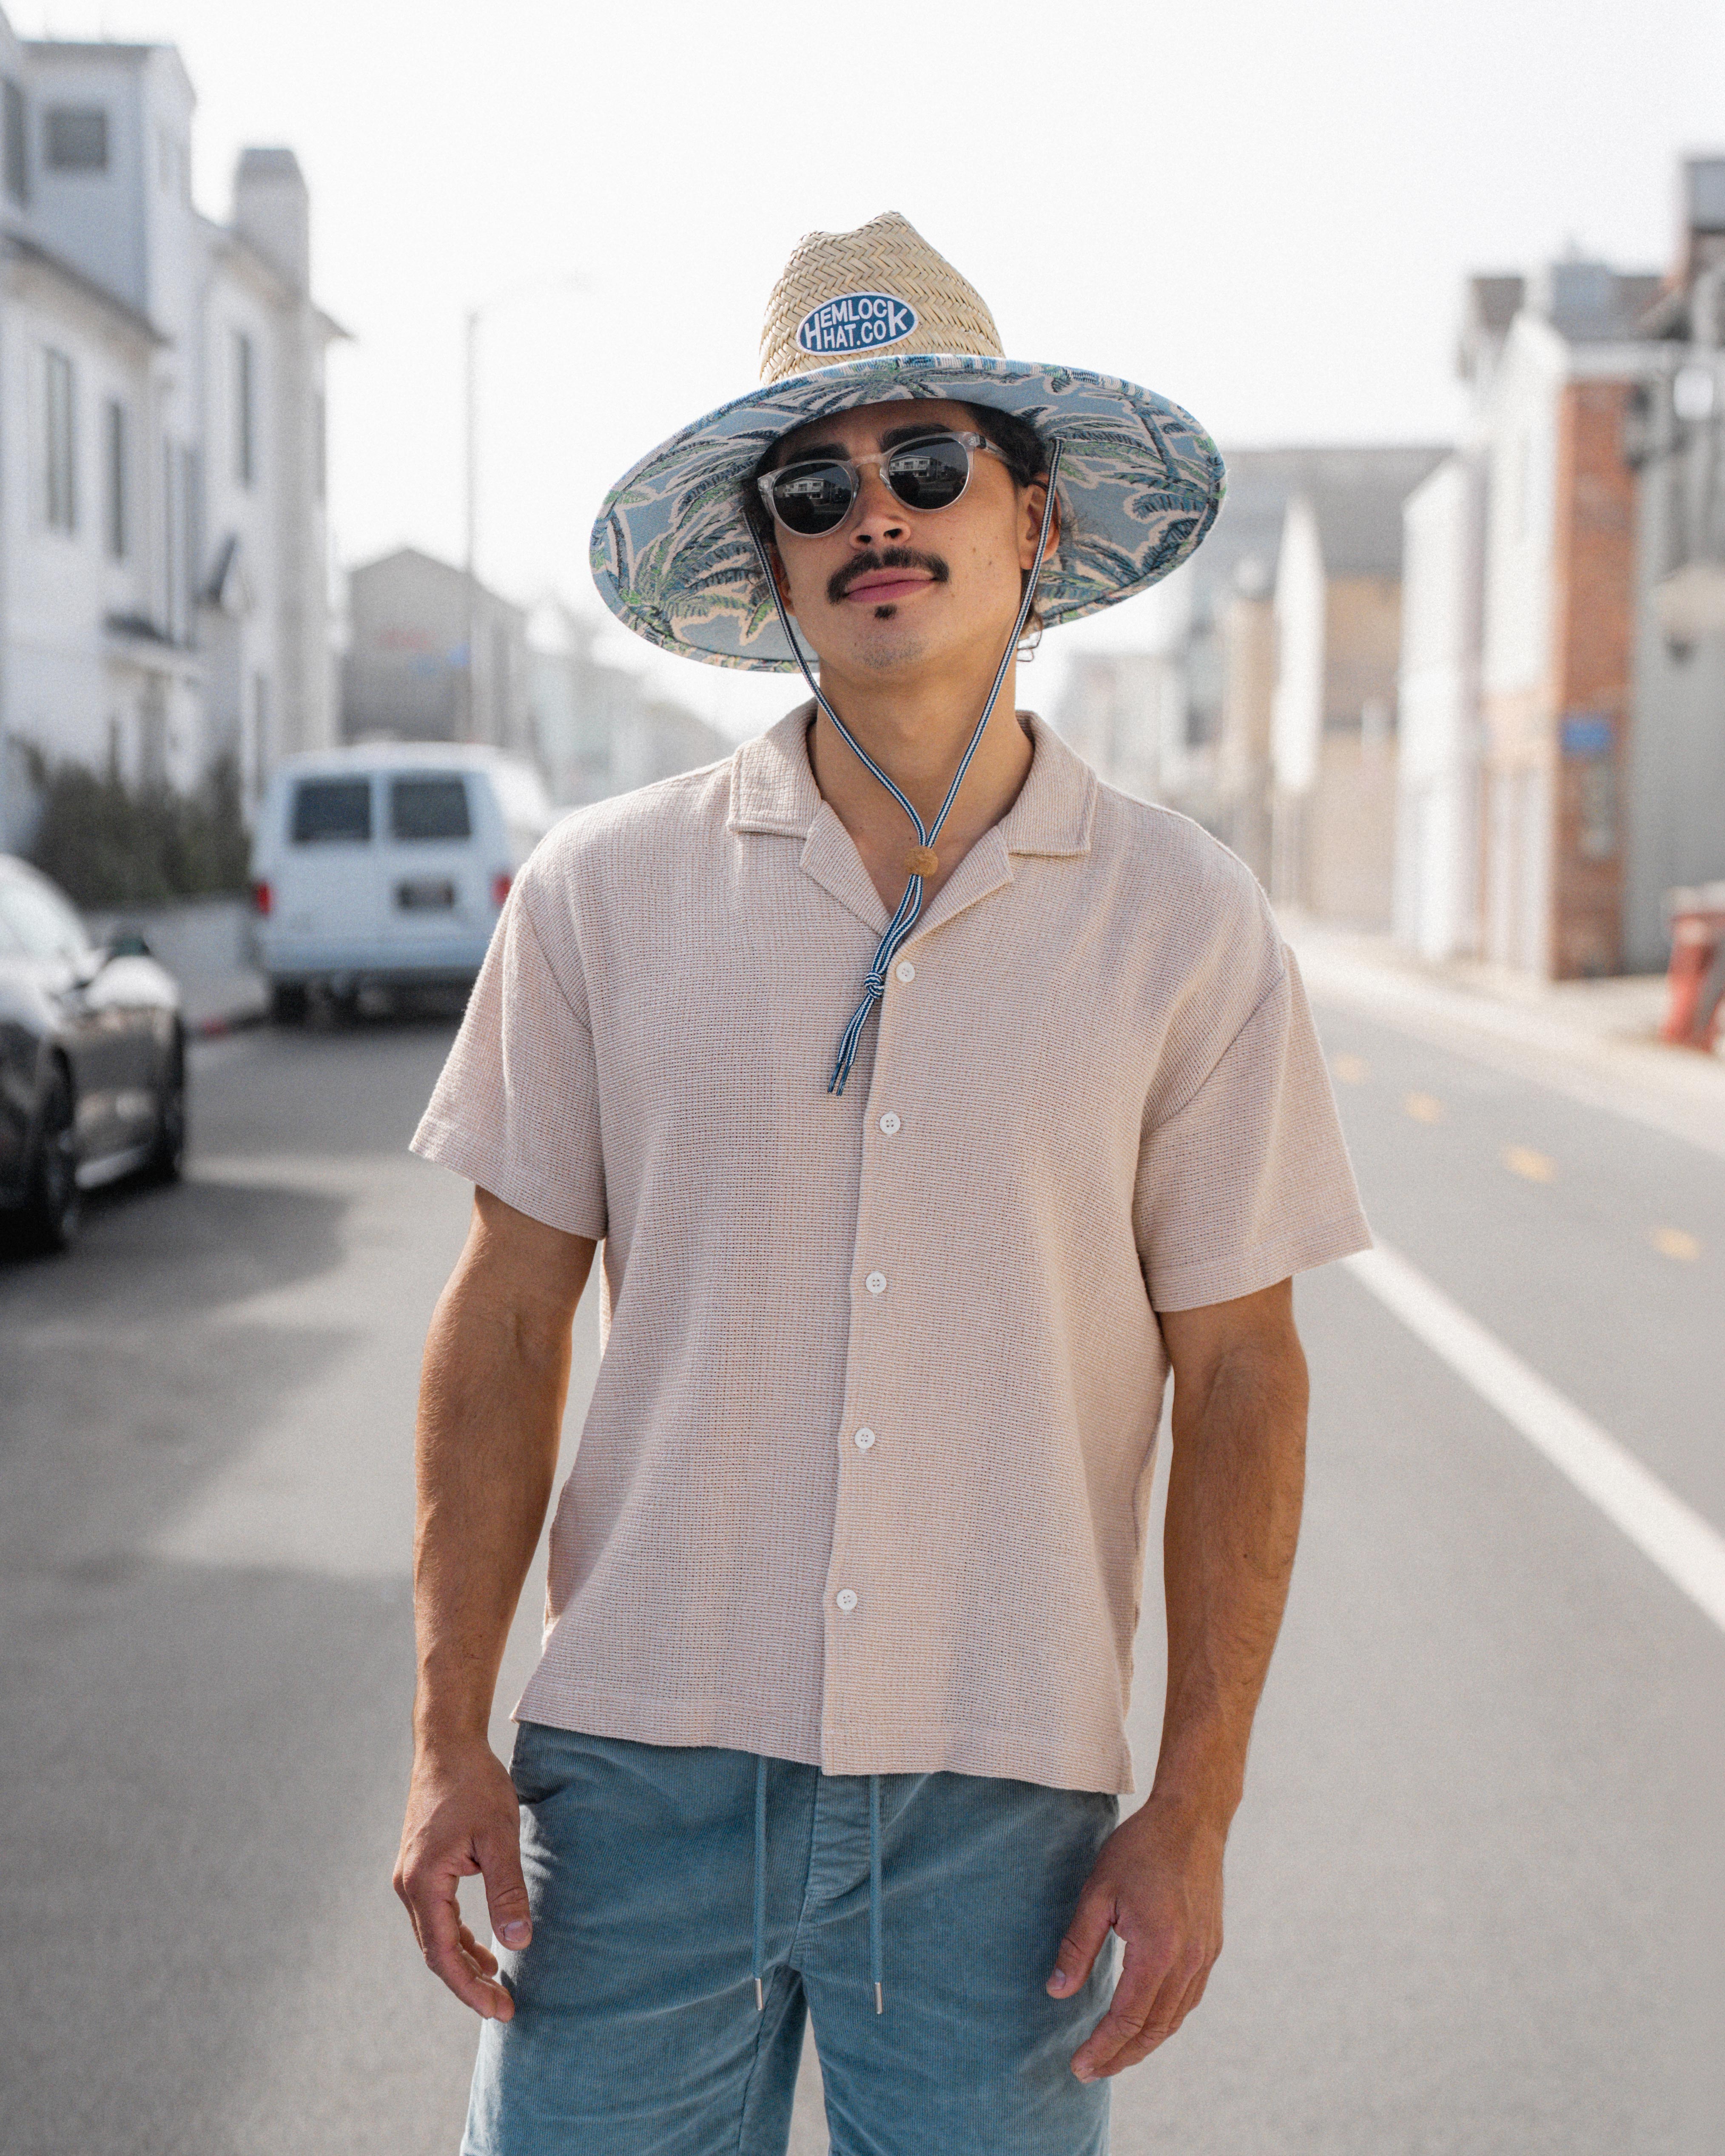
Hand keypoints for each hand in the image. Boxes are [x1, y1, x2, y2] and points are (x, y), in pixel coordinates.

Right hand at [394, 1738, 532, 2019]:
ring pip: (434, 1936)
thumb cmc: (474, 1784)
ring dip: (463, 1961)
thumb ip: (507, 1890)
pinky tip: (482, 1945)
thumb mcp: (499, 1835)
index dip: (471, 1987)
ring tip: (497, 1983)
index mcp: (423, 1882)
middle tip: (504, 2007)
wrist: (448, 1745)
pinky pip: (436, 1915)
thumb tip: (518, 1943)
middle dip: (469, 1983)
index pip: (443, 1953)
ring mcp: (411, 1877)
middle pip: (435, 1952)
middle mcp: (409, 1885)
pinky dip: (457, 1936)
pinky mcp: (420, 1868)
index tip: (500, 2010)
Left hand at [1046, 1792, 1225, 2080]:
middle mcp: (1188, 1963)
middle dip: (1121, 2057)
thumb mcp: (1098, 1892)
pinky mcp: (1211, 1949)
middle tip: (1090, 2071)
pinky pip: (1188, 2000)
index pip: (1126, 2019)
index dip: (1101, 2048)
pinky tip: (1144, 2021)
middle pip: (1153, 2030)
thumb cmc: (1139, 1849)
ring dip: (1143, 2044)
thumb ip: (1077, 1946)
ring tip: (1113, 2055)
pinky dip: (1164, 2020)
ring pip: (1174, 2020)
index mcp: (1158, 1952)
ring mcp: (1205, 1958)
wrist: (1192, 1820)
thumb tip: (1056, 1993)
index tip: (1078, 2068)